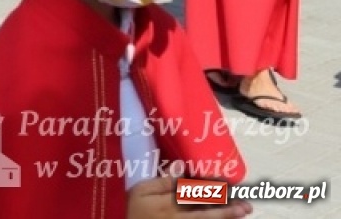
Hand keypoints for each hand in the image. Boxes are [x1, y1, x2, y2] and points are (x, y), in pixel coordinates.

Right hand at [126, 177, 251, 218]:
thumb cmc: (133, 209)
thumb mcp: (140, 191)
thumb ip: (161, 182)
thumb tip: (182, 167)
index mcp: (169, 204)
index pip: (195, 194)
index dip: (213, 188)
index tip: (228, 182)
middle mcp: (180, 218)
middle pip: (208, 214)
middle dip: (228, 209)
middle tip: (247, 206)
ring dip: (225, 217)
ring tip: (242, 212)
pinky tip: (227, 218)